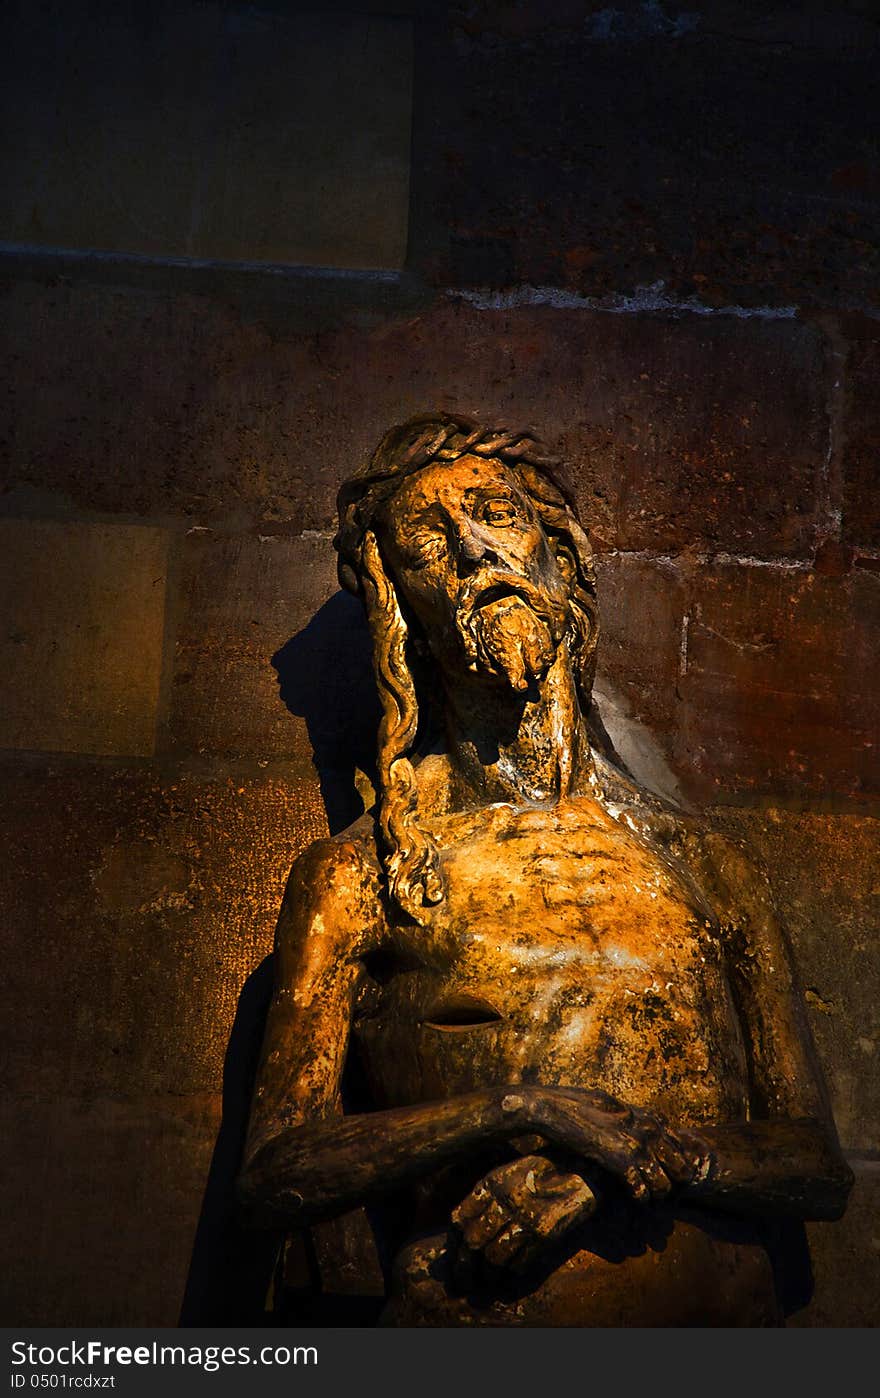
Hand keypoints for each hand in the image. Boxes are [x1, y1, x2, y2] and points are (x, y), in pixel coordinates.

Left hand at [451, 1154, 596, 1275]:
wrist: (576, 1170)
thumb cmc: (536, 1172)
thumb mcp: (505, 1174)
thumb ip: (483, 1196)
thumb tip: (460, 1229)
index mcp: (492, 1183)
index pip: (461, 1219)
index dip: (454, 1242)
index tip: (453, 1255)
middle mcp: (505, 1201)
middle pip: (474, 1242)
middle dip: (464, 1266)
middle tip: (461, 1281)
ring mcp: (526, 1218)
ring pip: (495, 1257)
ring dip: (487, 1274)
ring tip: (484, 1282)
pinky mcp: (544, 1235)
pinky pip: (520, 1262)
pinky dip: (511, 1272)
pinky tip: (507, 1276)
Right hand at [528, 1086, 710, 1204]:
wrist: (553, 1107)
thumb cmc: (579, 1105)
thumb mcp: (615, 1106)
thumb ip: (635, 1119)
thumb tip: (648, 1129)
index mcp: (650, 1117)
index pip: (682, 1149)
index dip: (676, 1167)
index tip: (664, 1176)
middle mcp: (650, 1130)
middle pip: (682, 1171)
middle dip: (672, 1185)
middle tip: (657, 1193)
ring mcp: (637, 1146)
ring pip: (665, 1187)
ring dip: (655, 1197)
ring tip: (644, 1199)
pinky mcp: (620, 1161)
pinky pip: (642, 1193)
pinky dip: (639, 1200)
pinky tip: (630, 1198)